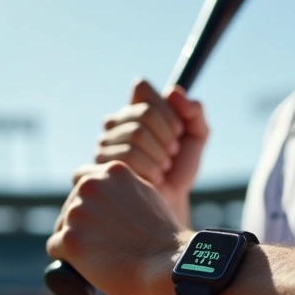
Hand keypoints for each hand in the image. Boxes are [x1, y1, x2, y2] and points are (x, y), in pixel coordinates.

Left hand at [48, 161, 191, 294]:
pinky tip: (84, 267)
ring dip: (74, 240)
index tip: (97, 217)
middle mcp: (91, 186)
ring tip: (97, 257)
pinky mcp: (69, 239)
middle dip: (80, 223)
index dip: (88, 200)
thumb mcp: (149, 198)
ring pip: (62, 227)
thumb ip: (128, 191)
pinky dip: (67, 259)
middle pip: (70, 205)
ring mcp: (78, 212)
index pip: (82, 178)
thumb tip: (115, 199)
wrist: (169, 265)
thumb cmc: (165, 240)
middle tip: (99, 244)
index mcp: (113, 172)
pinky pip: (55, 247)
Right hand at [74, 79, 209, 220]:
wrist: (170, 205)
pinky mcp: (97, 167)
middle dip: (168, 138)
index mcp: (132, 109)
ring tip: (162, 170)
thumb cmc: (179, 169)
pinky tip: (151, 181)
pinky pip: (126, 157)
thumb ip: (194, 111)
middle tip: (172, 156)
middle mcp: (113, 124)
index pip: (142, 89)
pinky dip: (148, 170)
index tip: (178, 131)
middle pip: (144, 113)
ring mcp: (103, 145)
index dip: (167, 111)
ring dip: (160, 156)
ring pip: (136, 135)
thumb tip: (172, 91)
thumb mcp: (197, 137)